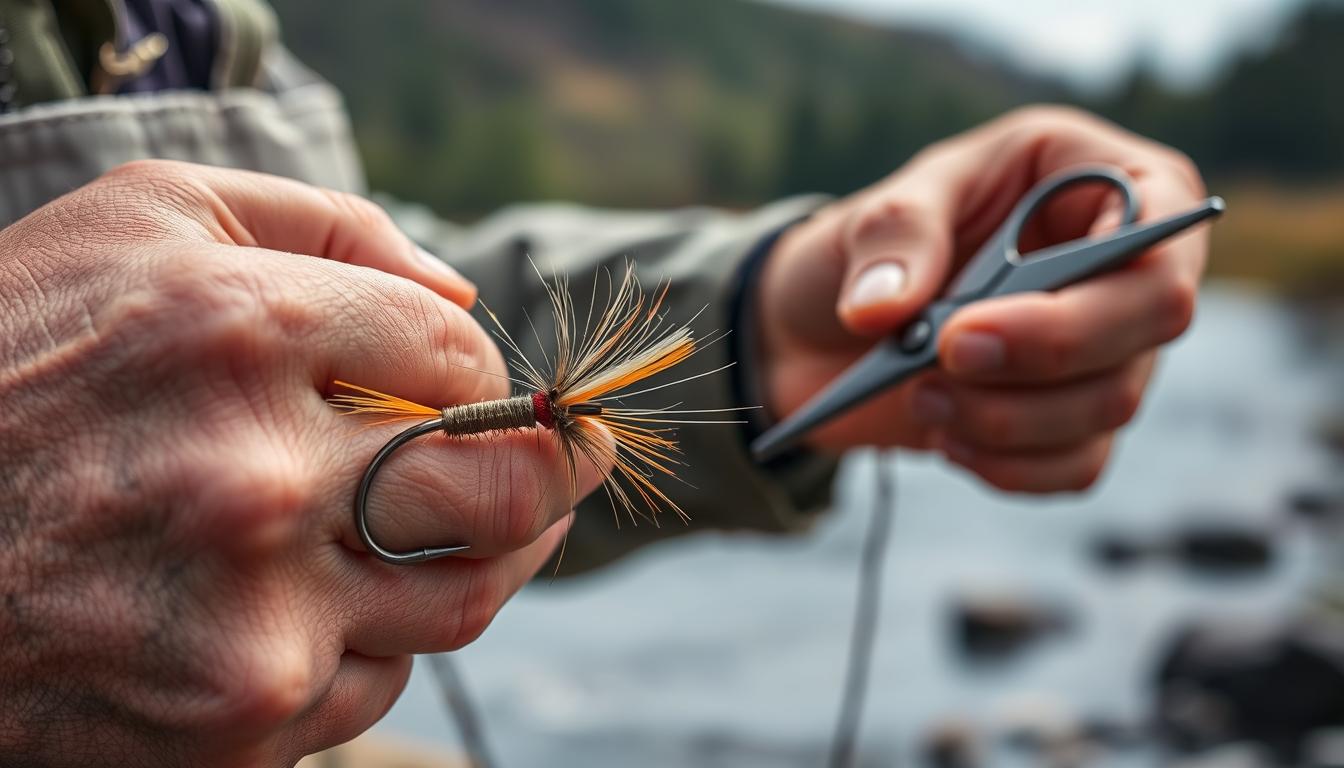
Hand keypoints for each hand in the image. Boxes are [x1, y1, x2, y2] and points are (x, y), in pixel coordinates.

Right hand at [0, 161, 605, 764]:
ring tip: (489, 523)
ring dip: (497, 556)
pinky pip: (375, 680)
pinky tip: (339, 597)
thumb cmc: (7, 362)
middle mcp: (259, 480)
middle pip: (506, 485)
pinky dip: (379, 634)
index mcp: (243, 333)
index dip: (486, 374)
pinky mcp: (235, 725)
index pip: (464, 362)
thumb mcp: (142, 222)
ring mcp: (251, 618)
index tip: (473, 387)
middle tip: (576, 460)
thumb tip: (460, 298)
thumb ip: (326, 227)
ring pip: (464, 595)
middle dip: (556, 469)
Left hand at [757, 106, 1207, 491]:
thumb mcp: (871, 214)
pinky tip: (948, 437)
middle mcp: (1128, 262)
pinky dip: (1007, 465)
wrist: (837, 330)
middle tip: (942, 359)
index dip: (1082, 282)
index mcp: (1101, 178)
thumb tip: (883, 309)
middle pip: (1153, 320)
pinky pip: (1078, 464)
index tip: (966, 329)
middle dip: (1043, 354)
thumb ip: (891, 238)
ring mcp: (1113, 347)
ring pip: (1112, 402)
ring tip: (922, 395)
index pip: (1159, 226)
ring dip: (1005, 416)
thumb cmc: (880, 249)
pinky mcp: (1080, 418)